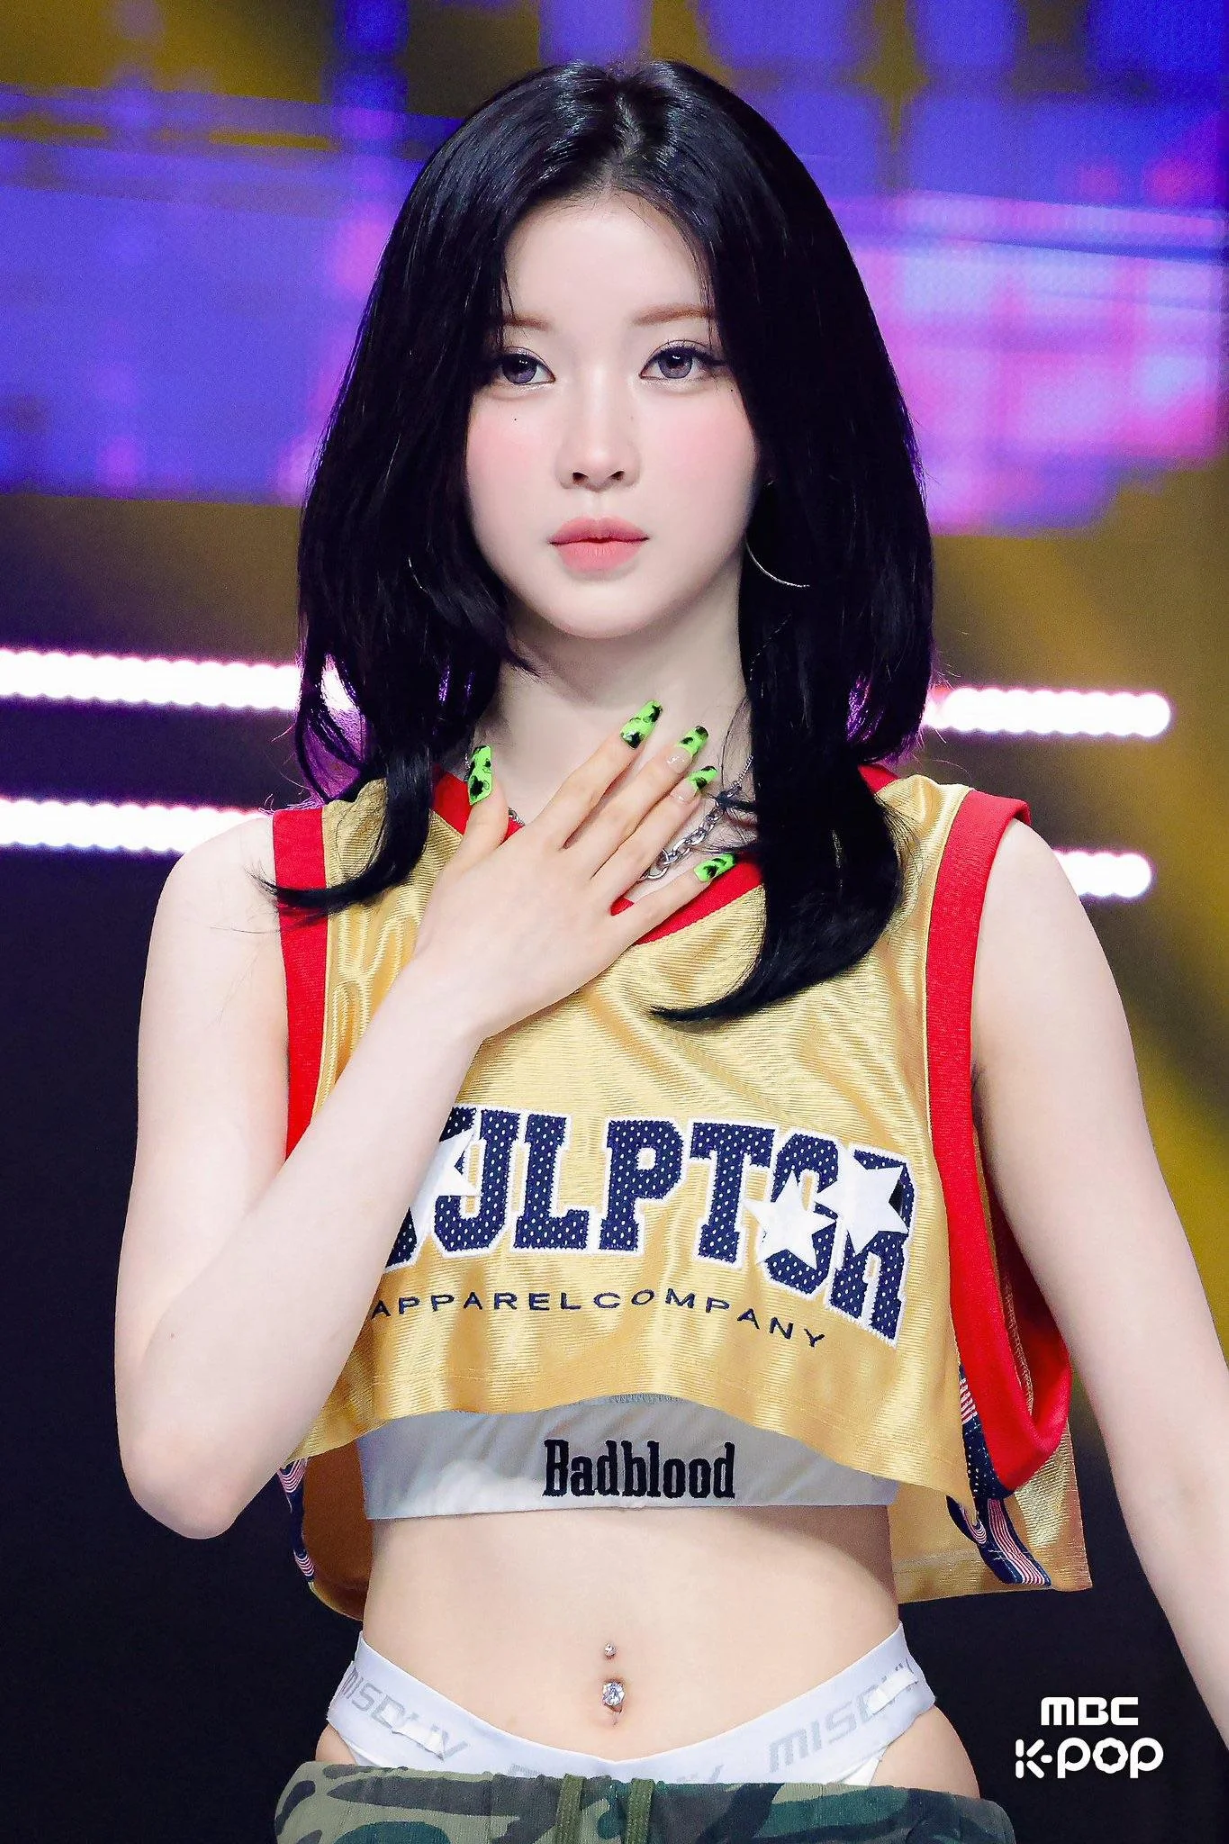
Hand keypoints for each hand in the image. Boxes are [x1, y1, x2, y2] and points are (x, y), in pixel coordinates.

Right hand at [407, 711, 729, 1038]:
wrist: (455, 995)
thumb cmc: (449, 933)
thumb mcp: (460, 868)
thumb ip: (484, 820)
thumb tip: (492, 770)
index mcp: (531, 848)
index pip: (582, 790)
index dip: (614, 754)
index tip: (643, 726)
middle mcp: (566, 871)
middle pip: (621, 815)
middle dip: (658, 776)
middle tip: (690, 745)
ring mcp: (588, 908)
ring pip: (640, 853)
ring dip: (673, 816)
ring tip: (701, 785)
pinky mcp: (602, 946)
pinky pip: (651, 912)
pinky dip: (684, 888)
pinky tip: (711, 864)